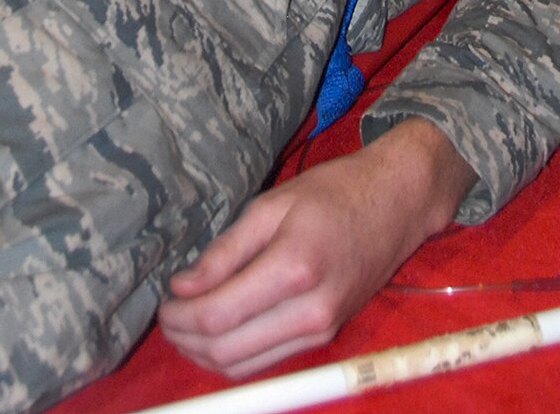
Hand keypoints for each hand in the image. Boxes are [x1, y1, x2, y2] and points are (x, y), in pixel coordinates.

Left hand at [159, 122, 472, 377]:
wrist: (397, 204)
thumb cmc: (335, 192)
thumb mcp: (273, 204)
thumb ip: (226, 250)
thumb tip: (183, 288)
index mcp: (294, 268)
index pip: (218, 315)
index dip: (179, 316)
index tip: (162, 301)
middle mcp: (310, 311)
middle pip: (227, 352)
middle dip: (186, 340)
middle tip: (167, 316)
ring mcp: (321, 330)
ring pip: (245, 366)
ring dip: (206, 353)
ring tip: (186, 324)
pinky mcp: (326, 337)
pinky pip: (268, 359)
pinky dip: (235, 353)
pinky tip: (220, 328)